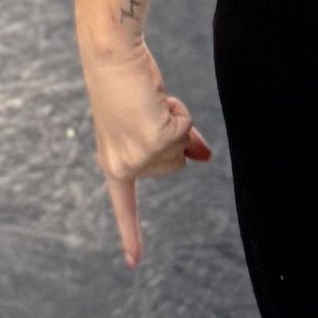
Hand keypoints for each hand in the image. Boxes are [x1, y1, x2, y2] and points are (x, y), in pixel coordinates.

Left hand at [80, 39, 212, 266]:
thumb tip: (205, 155)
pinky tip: (155, 98)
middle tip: (148, 109)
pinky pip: (186, 130)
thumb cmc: (126, 82)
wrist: (112, 54)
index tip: (133, 263)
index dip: (131, 234)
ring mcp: (137, 156)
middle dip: (172, 136)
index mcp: (112, 161)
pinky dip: (179, 111)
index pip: (123, 204)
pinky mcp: (152, 141)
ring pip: (182, 148)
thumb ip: (173, 142)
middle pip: (174, 165)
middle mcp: (121, 165)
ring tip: (148, 102)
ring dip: (175, 121)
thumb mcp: (145, 119)